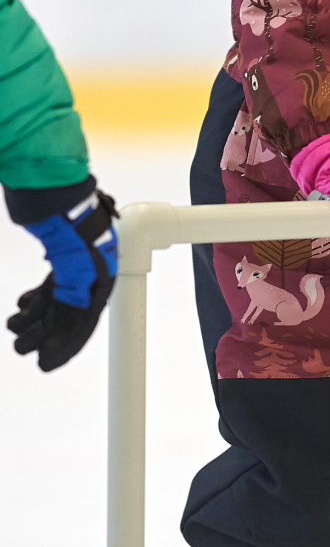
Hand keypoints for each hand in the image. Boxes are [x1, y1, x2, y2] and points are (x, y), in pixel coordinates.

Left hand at [8, 189, 118, 369]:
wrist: (48, 184)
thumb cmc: (66, 216)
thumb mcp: (71, 258)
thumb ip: (73, 289)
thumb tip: (74, 315)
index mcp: (100, 274)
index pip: (84, 320)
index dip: (66, 344)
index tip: (46, 362)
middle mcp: (91, 272)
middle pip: (69, 314)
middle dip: (44, 334)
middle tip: (21, 348)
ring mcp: (74, 263)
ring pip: (56, 302)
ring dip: (34, 319)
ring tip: (13, 329)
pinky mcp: (58, 254)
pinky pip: (49, 287)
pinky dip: (34, 302)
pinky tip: (20, 309)